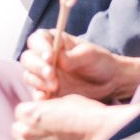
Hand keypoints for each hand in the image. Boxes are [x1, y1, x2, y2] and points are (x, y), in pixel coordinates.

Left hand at [11, 96, 139, 139]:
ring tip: (43, 137)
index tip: (43, 113)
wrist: (98, 133)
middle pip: (17, 128)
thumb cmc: (83, 111)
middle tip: (43, 125)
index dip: (32, 111)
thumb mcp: (61, 100)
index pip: (20, 111)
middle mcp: (26, 131)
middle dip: (27, 126)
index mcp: (29, 112)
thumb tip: (41, 111)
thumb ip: (45, 107)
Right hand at [20, 30, 139, 102]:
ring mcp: (44, 76)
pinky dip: (38, 96)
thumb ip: (72, 57)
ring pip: (29, 76)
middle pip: (28, 58)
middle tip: (51, 74)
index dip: (40, 48)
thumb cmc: (100, 62)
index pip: (37, 40)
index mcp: (54, 42)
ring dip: (38, 81)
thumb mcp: (89, 55)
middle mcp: (45, 58)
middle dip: (37, 66)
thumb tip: (57, 58)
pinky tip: (45, 98)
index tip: (50, 57)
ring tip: (55, 86)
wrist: (111, 83)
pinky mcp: (47, 92)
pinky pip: (36, 94)